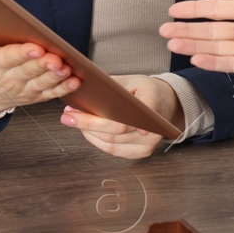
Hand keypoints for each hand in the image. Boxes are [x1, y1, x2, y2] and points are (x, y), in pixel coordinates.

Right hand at [0, 10, 78, 114]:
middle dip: (44, 65)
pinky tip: (75, 80)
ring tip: (68, 68)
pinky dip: (63, 88)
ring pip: (42, 83)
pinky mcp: (33, 95)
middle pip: (29, 71)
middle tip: (57, 58)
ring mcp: (22, 89)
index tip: (35, 47)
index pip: (8, 58)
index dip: (23, 54)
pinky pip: (50, 93)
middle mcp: (8, 78)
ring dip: (56, 77)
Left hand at [63, 74, 180, 159]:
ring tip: (73, 120)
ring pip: (112, 142)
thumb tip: (83, 93)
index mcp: (153, 99)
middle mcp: (155, 125)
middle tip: (68, 116)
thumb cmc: (144, 90)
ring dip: (89, 132)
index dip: (116, 116)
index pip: (132, 109)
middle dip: (87, 123)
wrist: (166, 103)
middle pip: (116, 129)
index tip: (91, 117)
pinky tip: (87, 130)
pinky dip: (97, 141)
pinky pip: (114, 150)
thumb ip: (110, 87)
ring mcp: (150, 142)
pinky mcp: (143, 152)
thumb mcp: (130, 80)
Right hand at [160, 0, 233, 80]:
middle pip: (211, 29)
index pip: (217, 8)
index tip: (174, 9)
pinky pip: (233, 64)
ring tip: (172, 44)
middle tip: (163, 30)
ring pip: (217, 47)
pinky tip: (197, 59)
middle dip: (187, 30)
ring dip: (195, 46)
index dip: (195, 9)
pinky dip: (214, 63)